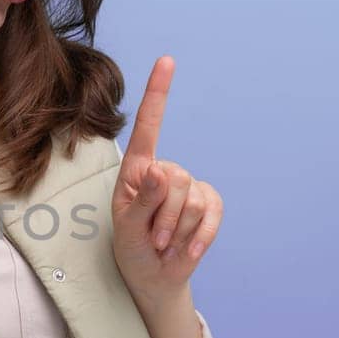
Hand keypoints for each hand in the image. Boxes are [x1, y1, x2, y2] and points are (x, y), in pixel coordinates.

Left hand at [110, 56, 223, 300]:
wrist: (155, 277)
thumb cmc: (133, 248)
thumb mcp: (127, 227)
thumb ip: (142, 200)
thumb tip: (161, 170)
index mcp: (136, 170)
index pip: (148, 126)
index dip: (158, 93)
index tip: (167, 60)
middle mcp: (164, 171)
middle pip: (174, 179)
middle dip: (162, 216)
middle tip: (152, 239)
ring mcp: (190, 186)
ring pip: (192, 200)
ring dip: (176, 230)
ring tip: (164, 244)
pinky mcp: (210, 203)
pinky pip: (211, 213)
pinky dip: (198, 236)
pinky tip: (186, 250)